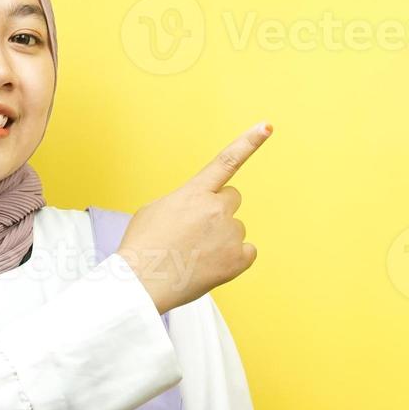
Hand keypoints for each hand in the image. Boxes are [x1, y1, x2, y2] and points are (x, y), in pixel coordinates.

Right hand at [117, 122, 273, 313]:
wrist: (140, 282)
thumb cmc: (142, 247)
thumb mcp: (154, 210)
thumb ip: (183, 201)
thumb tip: (196, 208)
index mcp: (194, 192)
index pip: (226, 161)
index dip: (249, 142)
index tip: (267, 127)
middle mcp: (216, 209)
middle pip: (232, 199)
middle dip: (219, 210)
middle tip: (197, 231)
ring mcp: (229, 234)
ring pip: (236, 229)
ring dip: (221, 238)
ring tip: (194, 254)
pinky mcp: (237, 259)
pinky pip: (247, 252)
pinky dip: (233, 259)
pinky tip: (210, 266)